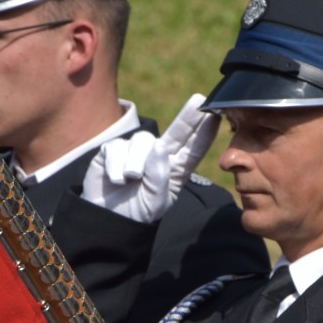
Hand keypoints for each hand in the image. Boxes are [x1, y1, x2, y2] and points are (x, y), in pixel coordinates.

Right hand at [80, 95, 219, 222]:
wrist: (106, 221)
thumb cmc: (136, 212)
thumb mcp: (154, 203)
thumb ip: (159, 177)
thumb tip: (158, 145)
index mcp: (175, 171)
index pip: (193, 150)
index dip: (204, 133)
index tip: (215, 116)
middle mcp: (158, 156)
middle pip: (176, 132)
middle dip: (187, 116)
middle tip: (198, 101)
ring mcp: (136, 151)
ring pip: (143, 140)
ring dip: (136, 161)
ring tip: (131, 179)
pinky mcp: (113, 150)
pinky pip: (117, 147)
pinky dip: (116, 166)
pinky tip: (116, 180)